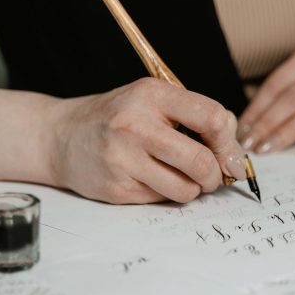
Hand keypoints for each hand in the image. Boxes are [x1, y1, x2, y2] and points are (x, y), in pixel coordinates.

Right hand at [45, 78, 246, 203]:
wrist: (60, 136)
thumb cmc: (117, 117)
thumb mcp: (152, 100)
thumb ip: (193, 116)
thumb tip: (234, 153)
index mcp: (151, 95)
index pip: (212, 118)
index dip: (229, 143)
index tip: (230, 156)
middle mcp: (135, 124)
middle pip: (201, 161)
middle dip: (215, 175)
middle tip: (212, 176)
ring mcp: (123, 158)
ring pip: (185, 189)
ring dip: (192, 189)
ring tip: (181, 177)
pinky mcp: (116, 188)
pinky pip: (161, 200)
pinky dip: (166, 194)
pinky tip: (150, 179)